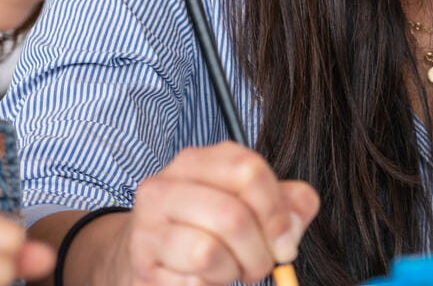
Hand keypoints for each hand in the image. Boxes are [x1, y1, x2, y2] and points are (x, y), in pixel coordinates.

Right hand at [121, 142, 318, 284]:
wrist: (149, 254)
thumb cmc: (209, 226)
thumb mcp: (252, 204)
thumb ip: (288, 204)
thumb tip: (291, 227)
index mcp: (198, 160)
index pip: (249, 171)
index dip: (276, 212)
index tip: (284, 240)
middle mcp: (166, 185)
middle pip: (233, 216)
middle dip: (259, 252)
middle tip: (260, 264)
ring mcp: (147, 225)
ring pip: (209, 252)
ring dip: (232, 271)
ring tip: (230, 269)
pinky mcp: (141, 265)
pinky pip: (191, 282)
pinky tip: (201, 277)